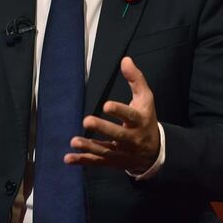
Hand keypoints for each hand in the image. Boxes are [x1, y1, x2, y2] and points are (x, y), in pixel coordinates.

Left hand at [65, 56, 159, 173]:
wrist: (154, 151)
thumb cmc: (146, 118)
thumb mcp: (146, 98)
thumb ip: (135, 79)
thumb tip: (125, 60)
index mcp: (140, 121)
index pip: (130, 116)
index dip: (119, 111)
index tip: (106, 104)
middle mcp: (132, 139)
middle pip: (118, 135)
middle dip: (103, 129)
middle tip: (87, 120)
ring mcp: (122, 152)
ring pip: (105, 151)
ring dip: (89, 147)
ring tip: (74, 141)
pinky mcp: (113, 161)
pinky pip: (97, 162)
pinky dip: (82, 161)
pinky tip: (68, 158)